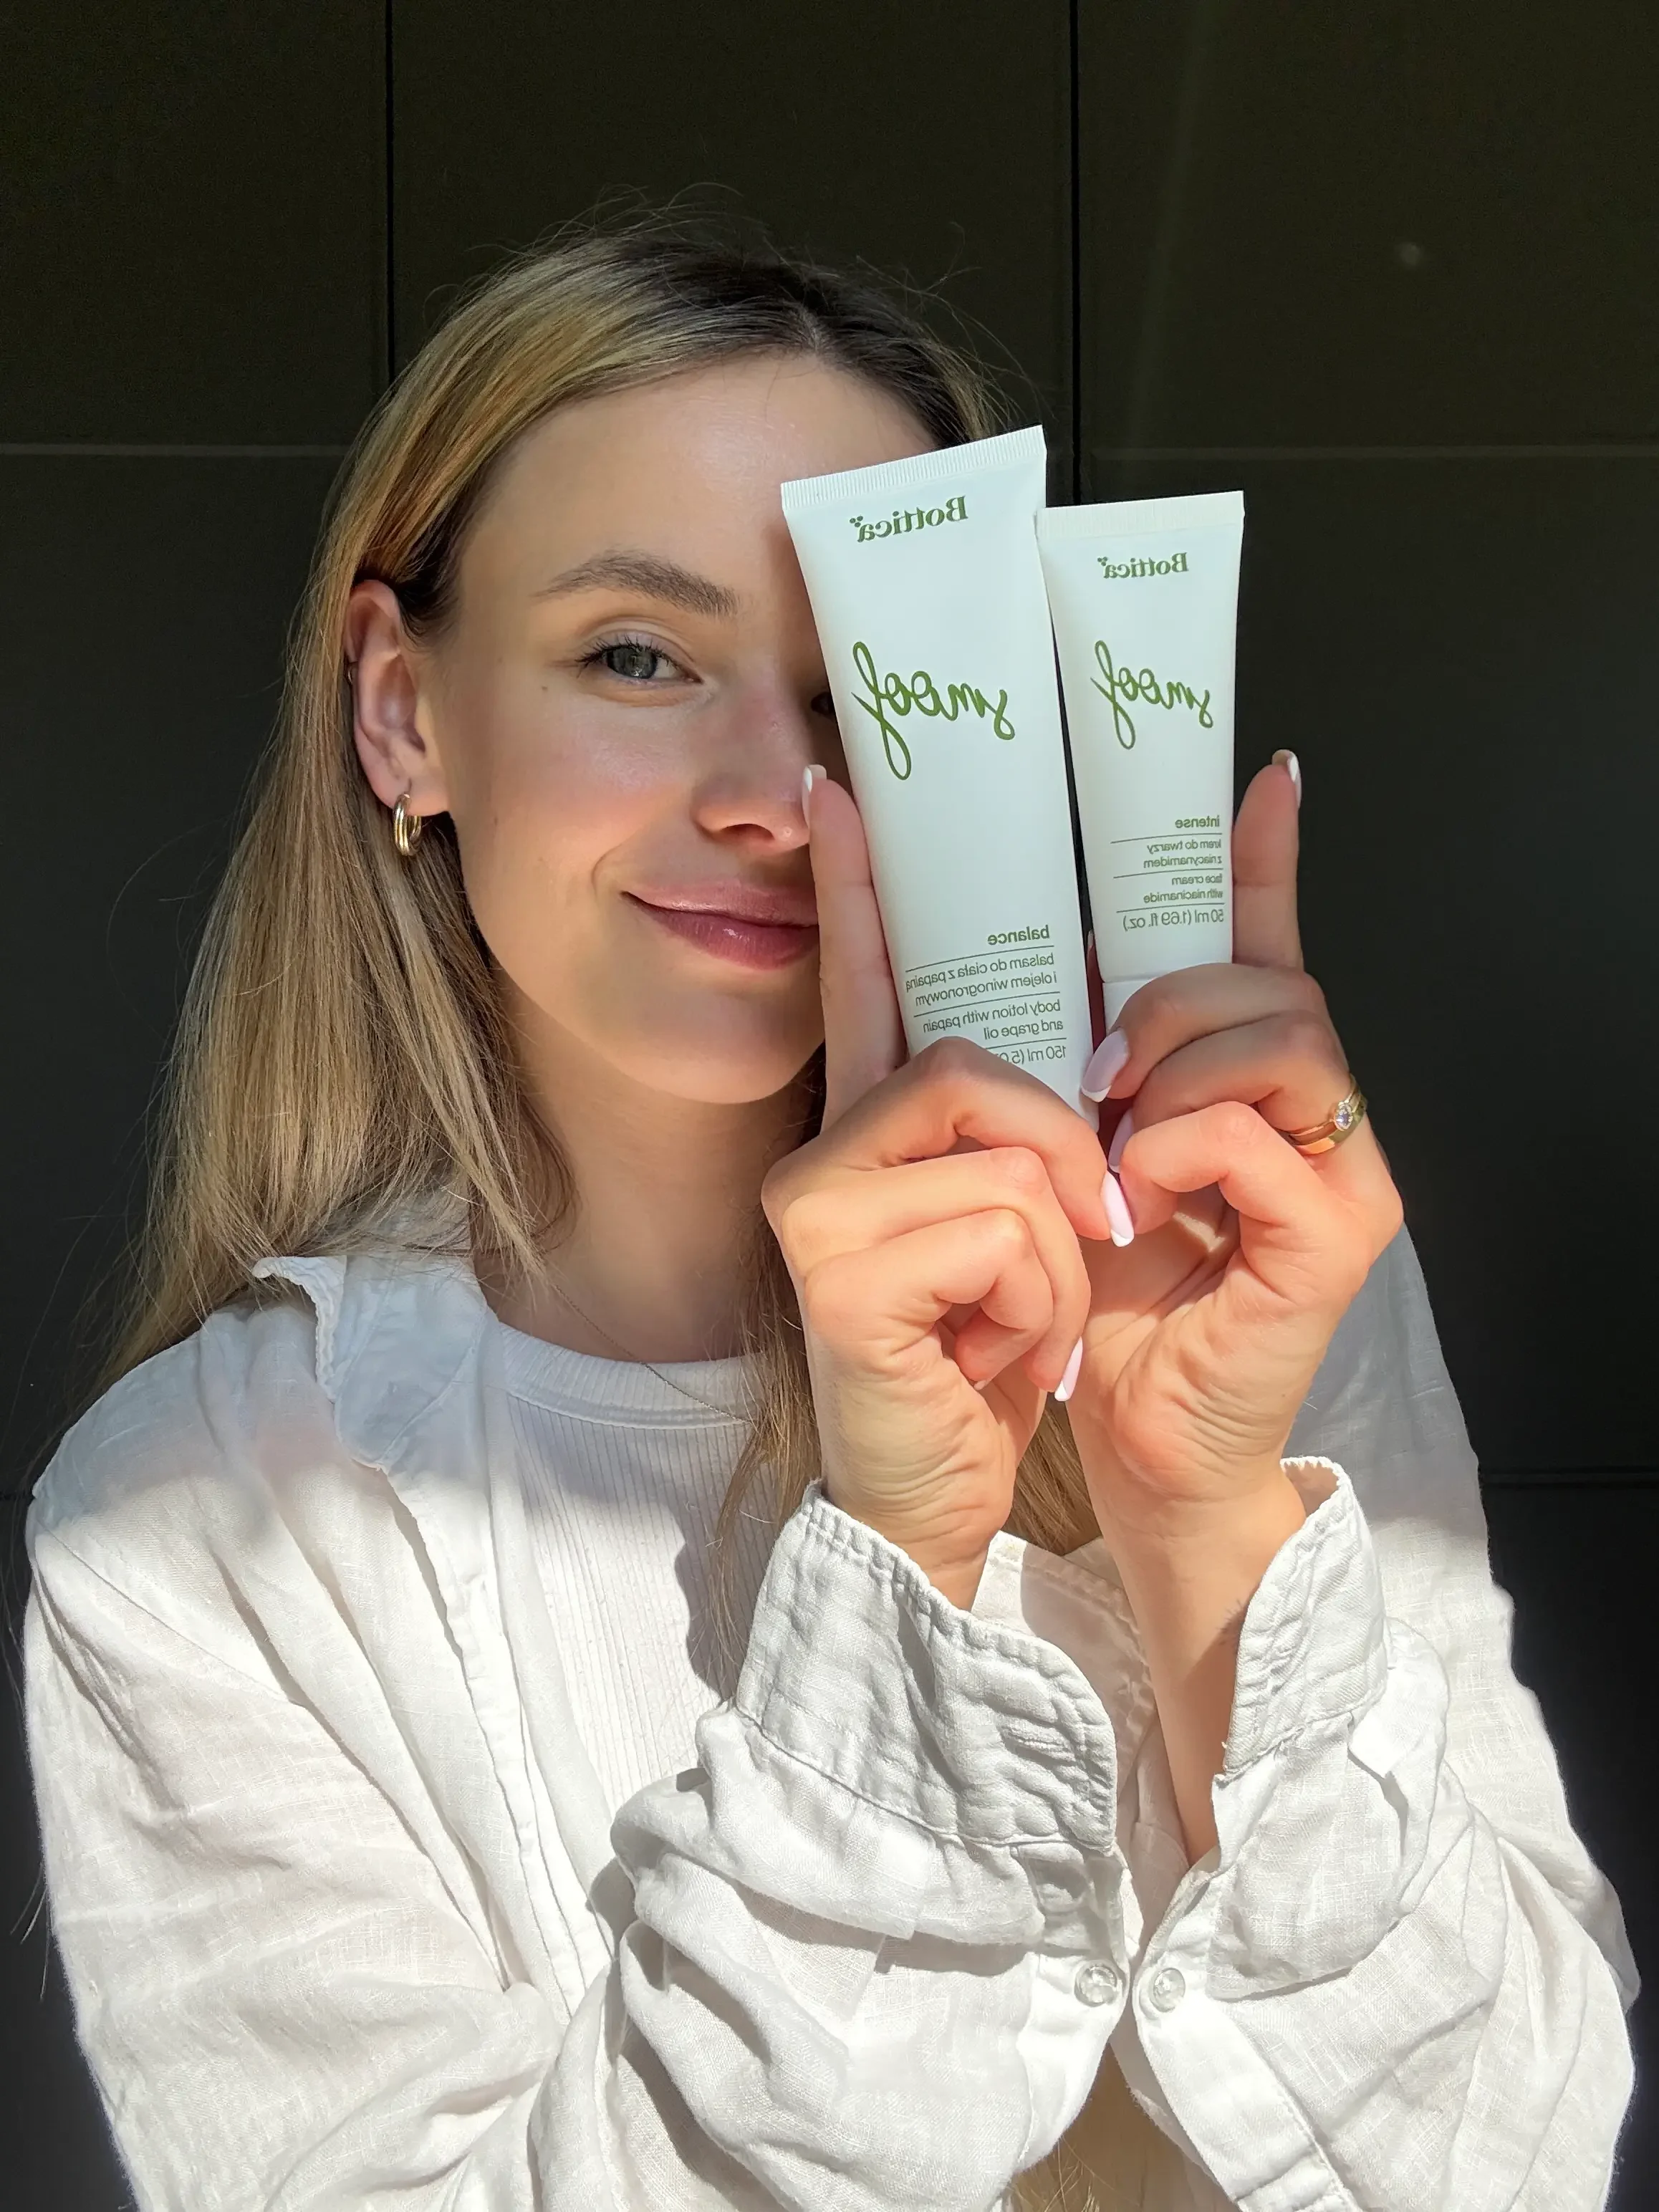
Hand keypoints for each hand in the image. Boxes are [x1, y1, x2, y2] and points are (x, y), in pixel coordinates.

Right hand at [761, 769, 1110, 1605]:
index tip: (841, 784)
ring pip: (1012, 1155)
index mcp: (871, 1130)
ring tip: (1020, 1316)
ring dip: (1061, 1254)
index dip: (858, 882)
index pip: (865, 978)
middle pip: (978, 1065)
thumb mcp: (1021, 1226)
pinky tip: (992, 1349)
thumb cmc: (979, 1358)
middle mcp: (827, 1150)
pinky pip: (1008, 1229)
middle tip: (1067, 1241)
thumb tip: (1073, 1023)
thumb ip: (1020, 1128)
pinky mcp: (837, 1270)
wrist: (933, 1494)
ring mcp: (819, 1206)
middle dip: (1064, 1158)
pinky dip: (1040, 1301)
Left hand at [1064, 754, 1403, 1541]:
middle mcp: (1312, 1112)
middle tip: (1098, 1063)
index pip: (1266, 944)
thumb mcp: (1067, 1147)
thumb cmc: (1099, 1297)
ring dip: (1178, 1071)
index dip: (1263, 860)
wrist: (1133, 1434)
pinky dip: (1180, 1154)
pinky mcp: (1337, 1234)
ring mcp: (1339, 1170)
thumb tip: (1026, 945)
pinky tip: (1134, 1199)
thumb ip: (1071, 1057)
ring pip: (1282, 1040)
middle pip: (1272, 980)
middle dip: (1171, 996)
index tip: (1262, 775)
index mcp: (1243, 1081)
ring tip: (1115, 1135)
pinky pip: (1259, 1136)